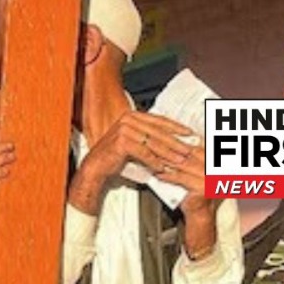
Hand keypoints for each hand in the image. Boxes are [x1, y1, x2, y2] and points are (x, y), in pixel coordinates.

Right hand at [70, 111, 196, 211]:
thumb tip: (169, 139)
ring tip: (178, 160)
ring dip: (168, 153)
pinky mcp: (122, 142)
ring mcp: (124, 130)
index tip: (188, 133)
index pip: (159, 120)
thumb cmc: (113, 155)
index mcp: (131, 116)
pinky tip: (161, 167)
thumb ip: (148, 136)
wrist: (95, 167)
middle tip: (187, 149)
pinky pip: (144, 153)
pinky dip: (154, 162)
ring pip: (153, 143)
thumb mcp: (133, 141)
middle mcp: (127, 120)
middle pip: (158, 132)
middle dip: (175, 142)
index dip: (176, 127)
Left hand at [156, 144, 216, 215]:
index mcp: (216, 160)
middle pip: (190, 154)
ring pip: (184, 165)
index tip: (166, 137)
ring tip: (154, 158)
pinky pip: (181, 178)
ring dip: (167, 161)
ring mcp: (211, 177)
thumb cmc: (197, 191)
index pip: (197, 146)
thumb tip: (176, 142)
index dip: (181, 141)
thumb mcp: (196, 170)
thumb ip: (191, 157)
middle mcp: (217, 167)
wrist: (201, 212)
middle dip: (171, 149)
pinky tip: (158, 174)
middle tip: (156, 144)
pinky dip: (168, 176)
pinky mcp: (202, 187)